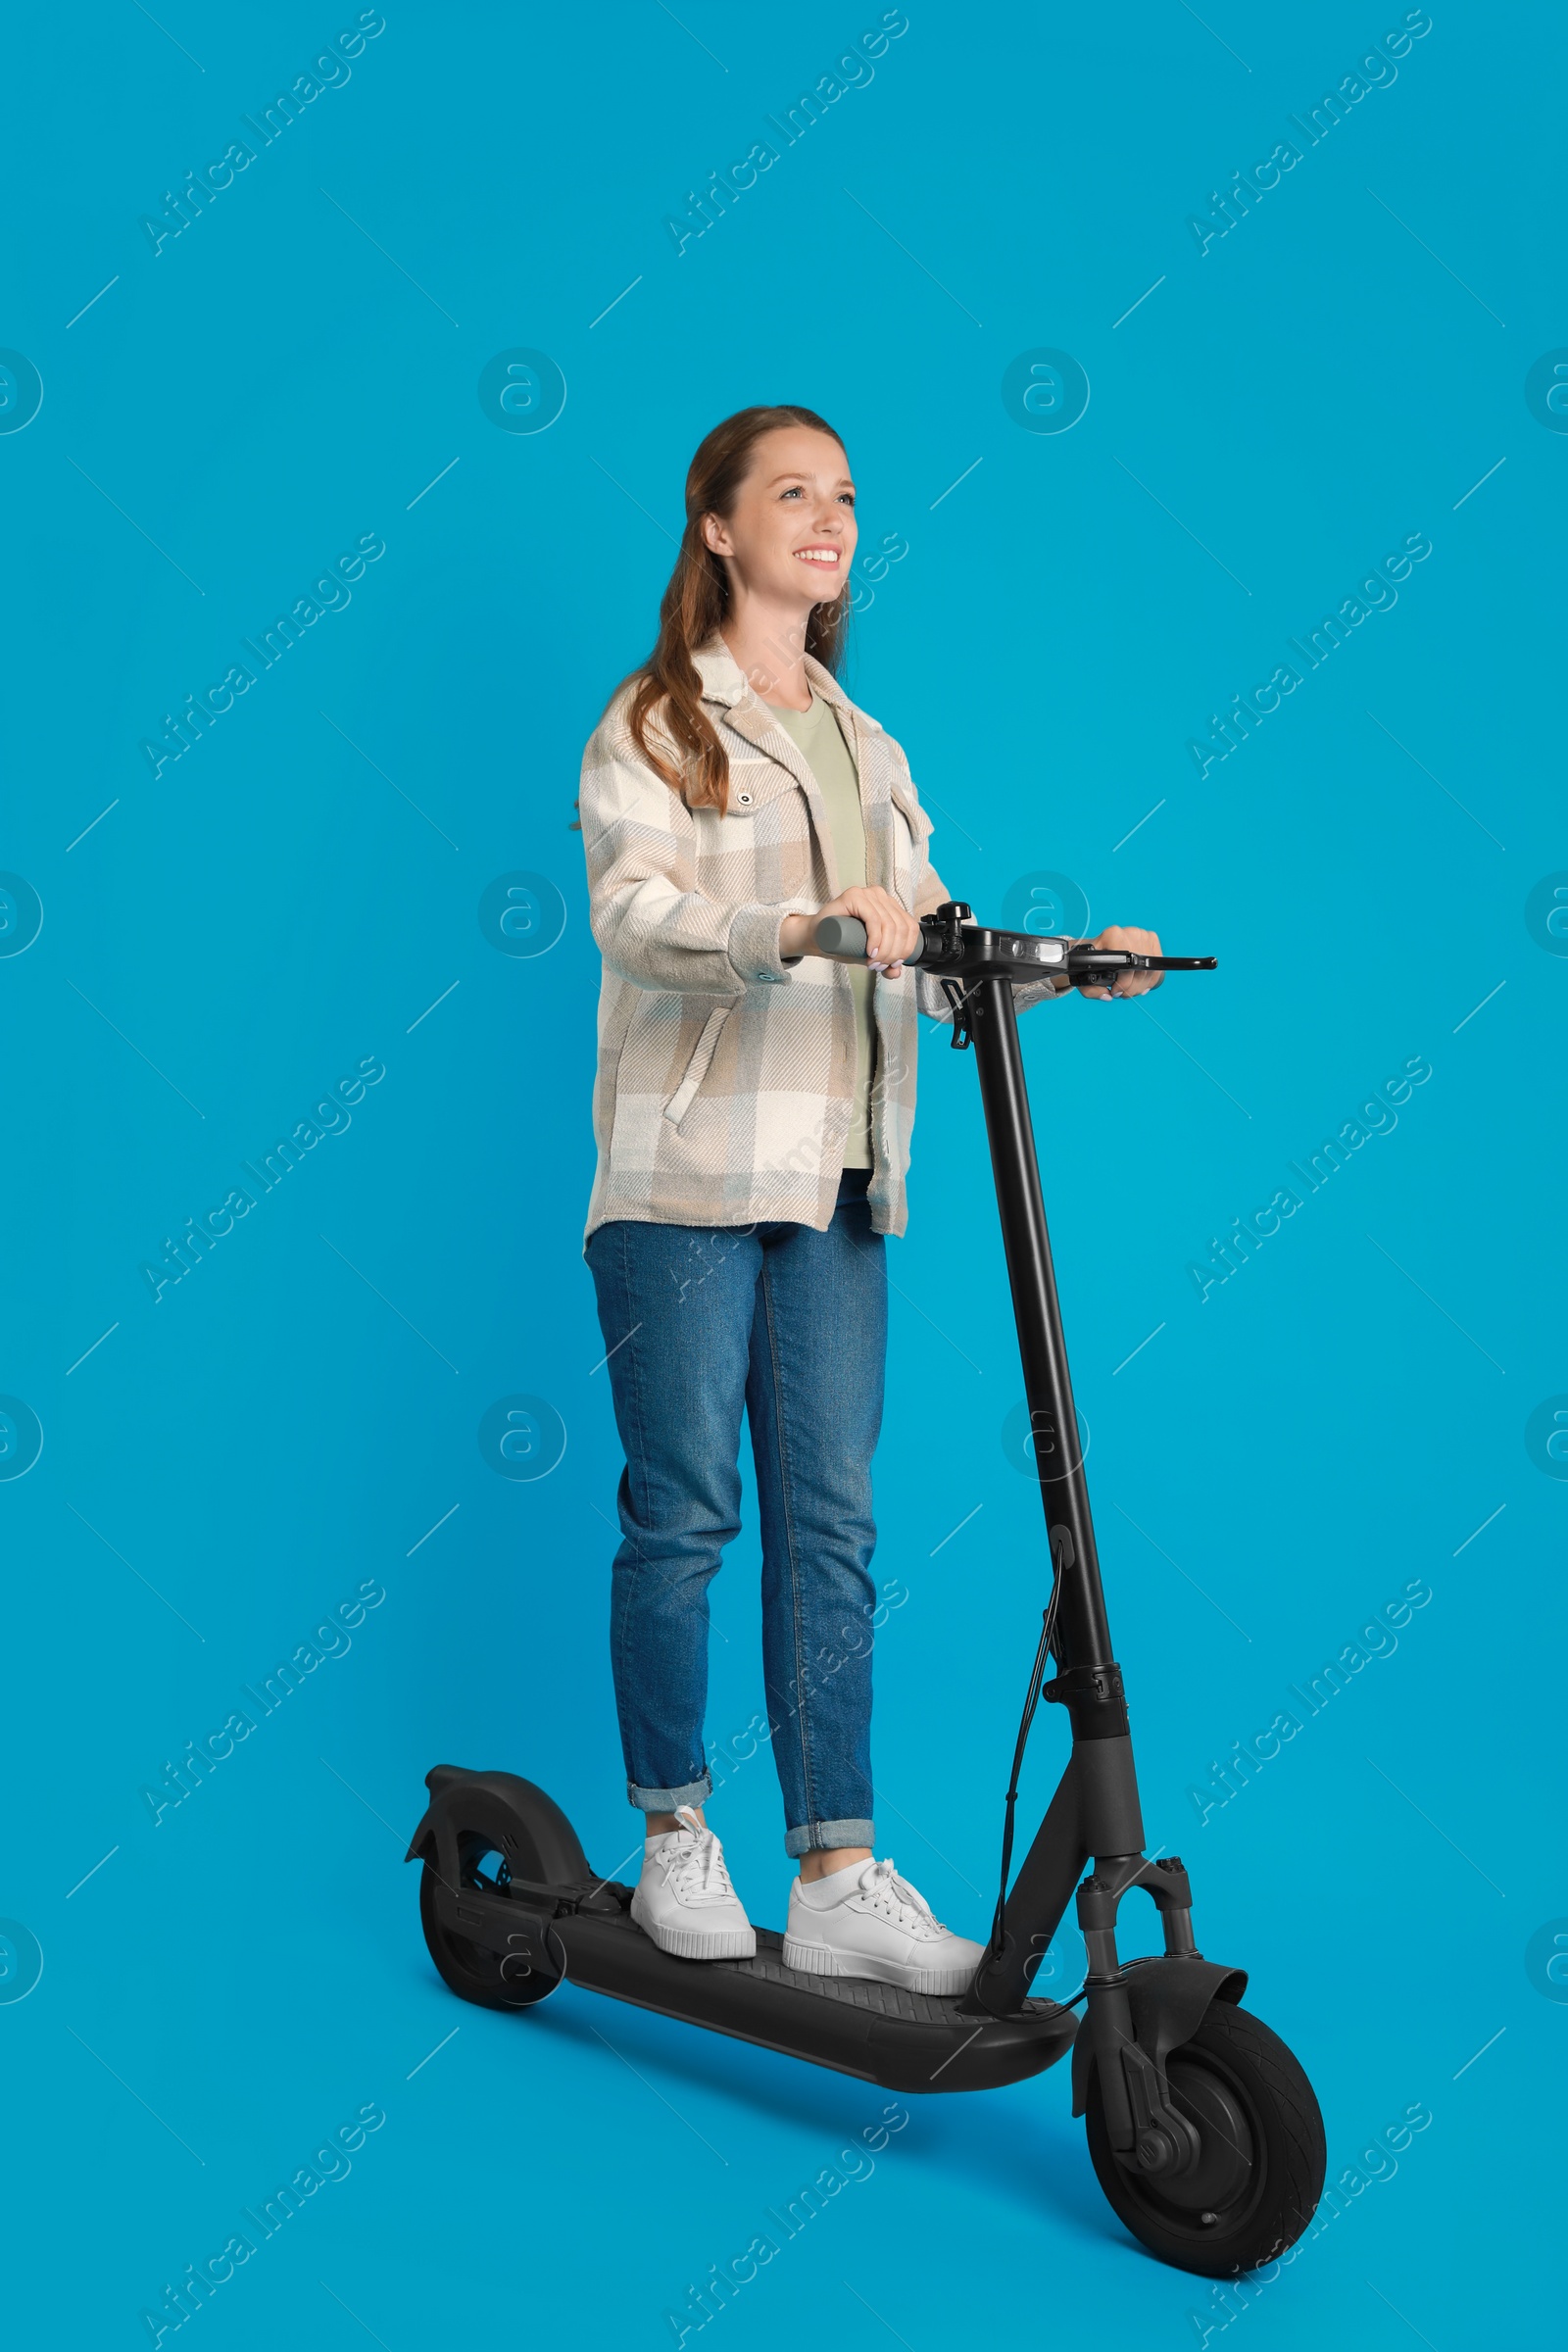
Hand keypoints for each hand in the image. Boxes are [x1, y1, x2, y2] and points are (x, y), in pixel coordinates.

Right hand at [782, 886, 923, 975]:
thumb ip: (885, 962)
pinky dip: (876, 938)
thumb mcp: (869, 954)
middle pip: (900, 928)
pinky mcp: (855, 896)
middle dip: (892, 953)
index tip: (893, 965)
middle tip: (878, 967)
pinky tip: (871, 951)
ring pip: (889, 925)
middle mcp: (881, 896)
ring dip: (884, 949)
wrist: (816, 937)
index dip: (906, 949)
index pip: (910, 927)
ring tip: (872, 963)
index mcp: (890, 906)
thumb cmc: (843, 942)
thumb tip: (896, 973)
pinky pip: (874, 919)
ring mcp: (868, 894)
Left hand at [1075, 924, 1163, 998]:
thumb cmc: (1090, 960)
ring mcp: (1142, 934)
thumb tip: (1108, 996)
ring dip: (1141, 986)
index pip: (1128, 966)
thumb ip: (1091, 990)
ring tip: (1129, 989)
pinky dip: (1150, 979)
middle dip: (1132, 989)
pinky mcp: (1151, 939)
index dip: (1124, 983)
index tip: (1115, 991)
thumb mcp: (1083, 975)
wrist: (1095, 945)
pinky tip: (1139, 983)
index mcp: (1112, 935)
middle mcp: (1130, 932)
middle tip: (1121, 993)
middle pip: (1141, 970)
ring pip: (1151, 970)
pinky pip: (1157, 966)